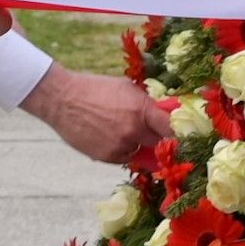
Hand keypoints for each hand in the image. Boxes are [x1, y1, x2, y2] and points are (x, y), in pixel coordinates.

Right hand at [24, 68, 166, 165]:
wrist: (63, 99)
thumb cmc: (96, 88)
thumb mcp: (126, 88)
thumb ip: (146, 103)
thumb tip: (165, 113)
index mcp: (142, 110)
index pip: (171, 128)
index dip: (177, 132)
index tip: (181, 134)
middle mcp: (134, 131)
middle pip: (159, 144)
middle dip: (158, 139)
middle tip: (154, 134)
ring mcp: (121, 146)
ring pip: (141, 152)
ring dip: (137, 144)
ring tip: (120, 129)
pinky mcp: (107, 157)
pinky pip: (124, 157)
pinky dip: (121, 150)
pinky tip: (108, 136)